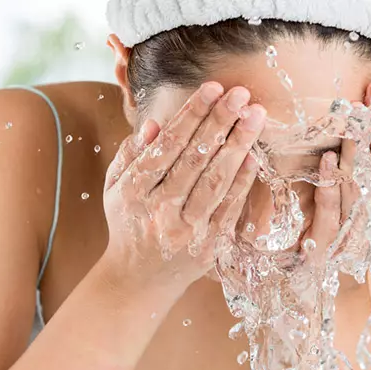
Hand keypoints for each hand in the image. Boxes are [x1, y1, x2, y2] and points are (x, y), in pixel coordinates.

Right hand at [101, 82, 266, 295]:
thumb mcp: (116, 189)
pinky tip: (254, 154)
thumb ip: (131, 155)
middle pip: (195, 159)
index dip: (191, 115)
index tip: (212, 88)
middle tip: (241, 93)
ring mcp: (187, 232)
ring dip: (238, 145)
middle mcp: (160, 211)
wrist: (139, 280)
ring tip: (255, 115)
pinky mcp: (209, 247)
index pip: (167, 146)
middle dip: (220, 122)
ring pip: (215, 181)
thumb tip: (153, 125)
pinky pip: (229, 208)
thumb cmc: (129, 224)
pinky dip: (243, 181)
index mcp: (134, 192)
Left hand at [299, 80, 370, 270]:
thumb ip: (370, 178)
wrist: (323, 295)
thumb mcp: (357, 208)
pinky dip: (332, 186)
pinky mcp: (326, 249)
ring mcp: (354, 235)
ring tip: (356, 115)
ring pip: (362, 187)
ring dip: (360, 149)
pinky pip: (332, 215)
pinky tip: (329, 159)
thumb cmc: (341, 245)